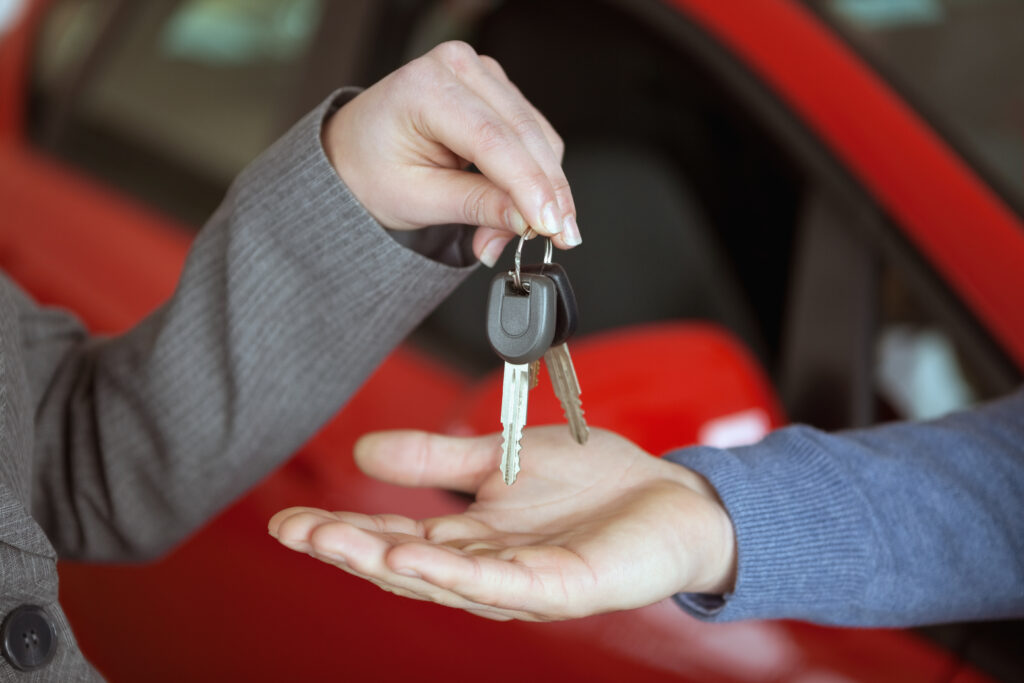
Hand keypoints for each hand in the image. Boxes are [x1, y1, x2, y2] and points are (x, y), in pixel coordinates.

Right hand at [269, 427, 735, 620]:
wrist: (672, 494)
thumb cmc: (595, 481)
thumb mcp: (498, 458)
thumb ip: (437, 459)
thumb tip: (364, 451)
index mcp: (472, 539)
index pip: (394, 536)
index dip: (341, 531)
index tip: (286, 519)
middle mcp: (488, 569)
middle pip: (405, 564)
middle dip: (347, 550)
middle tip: (294, 532)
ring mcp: (523, 585)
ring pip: (442, 580)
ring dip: (385, 561)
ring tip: (333, 544)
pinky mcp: (563, 588)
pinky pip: (500, 584)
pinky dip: (451, 573)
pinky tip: (410, 555)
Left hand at [322, 41, 580, 265]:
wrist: (354, 152)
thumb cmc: (369, 168)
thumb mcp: (416, 199)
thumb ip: (475, 206)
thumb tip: (526, 220)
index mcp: (425, 87)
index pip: (493, 139)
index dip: (530, 186)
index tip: (551, 226)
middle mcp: (457, 67)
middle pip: (525, 135)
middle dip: (547, 194)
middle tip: (555, 239)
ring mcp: (481, 75)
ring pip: (538, 136)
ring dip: (542, 190)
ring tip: (520, 233)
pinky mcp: (497, 91)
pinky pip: (534, 135)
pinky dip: (536, 176)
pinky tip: (523, 208)